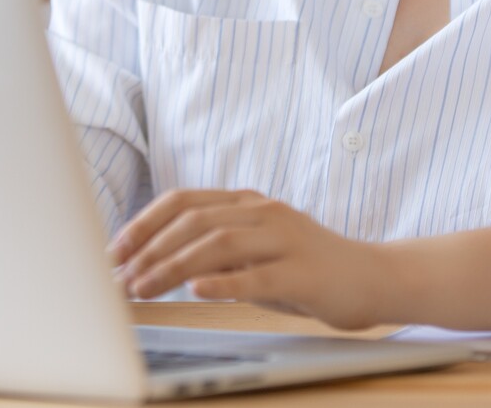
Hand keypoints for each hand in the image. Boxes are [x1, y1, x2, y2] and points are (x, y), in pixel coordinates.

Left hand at [109, 189, 387, 329]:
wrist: (375, 278)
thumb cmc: (306, 270)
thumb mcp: (255, 254)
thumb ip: (214, 253)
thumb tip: (155, 266)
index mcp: (247, 203)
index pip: (183, 200)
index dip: (144, 223)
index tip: (115, 252)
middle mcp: (264, 212)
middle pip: (195, 220)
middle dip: (150, 249)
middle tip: (122, 278)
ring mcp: (286, 239)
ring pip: (219, 243)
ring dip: (174, 266)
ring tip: (144, 288)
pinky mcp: (305, 272)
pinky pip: (259, 276)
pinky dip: (225, 283)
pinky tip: (197, 291)